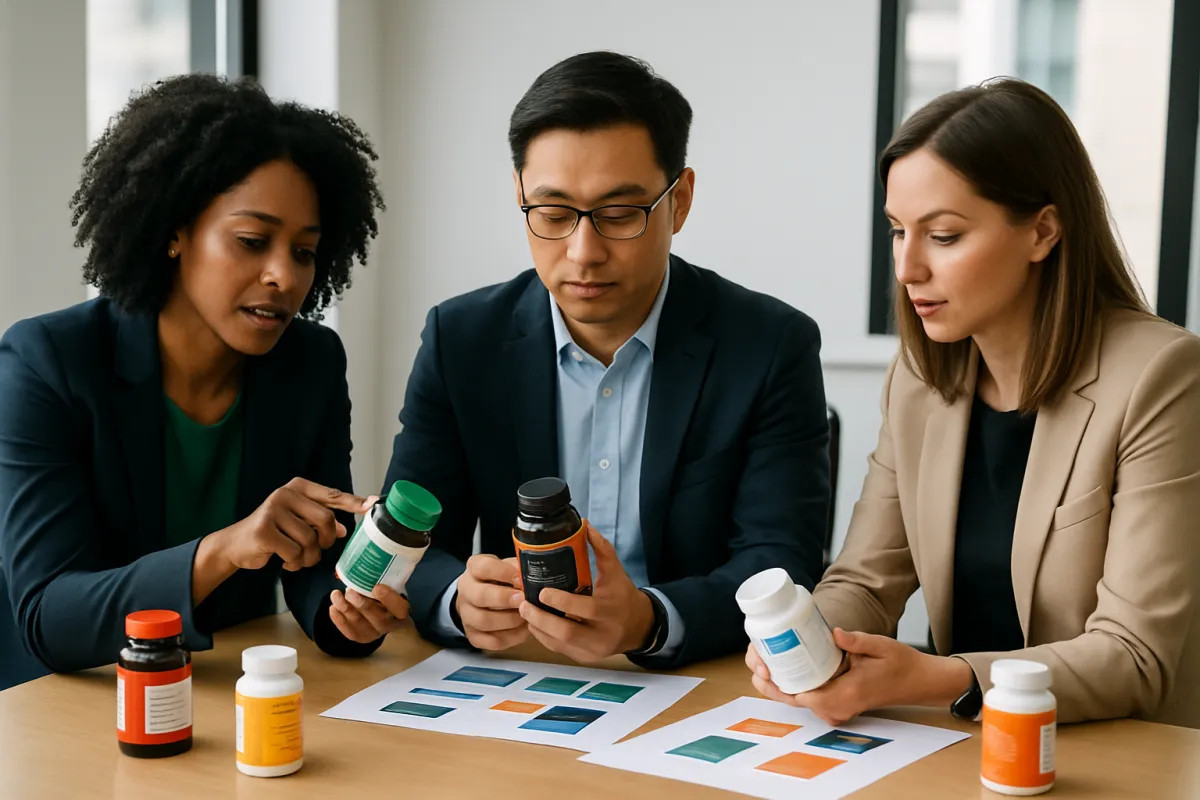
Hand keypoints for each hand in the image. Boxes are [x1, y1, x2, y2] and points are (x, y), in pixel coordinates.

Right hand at [213, 477, 373, 571]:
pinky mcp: (264, 530)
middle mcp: (285, 494)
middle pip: (325, 520)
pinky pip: (294, 552)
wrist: (236, 545)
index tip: (373, 505)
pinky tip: (284, 561)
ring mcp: (273, 510)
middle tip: (318, 550)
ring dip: (308, 557)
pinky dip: (294, 563)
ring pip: (310, 540)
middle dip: (326, 541)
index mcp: (298, 488)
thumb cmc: (274, 532)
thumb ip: (319, 522)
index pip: (332, 495)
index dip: (353, 502)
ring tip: (298, 559)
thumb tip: (343, 529)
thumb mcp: (298, 523)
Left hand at [327, 584, 410, 642]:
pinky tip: (333, 608)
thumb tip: (370, 562)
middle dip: (362, 604)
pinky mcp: (363, 637)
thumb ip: (385, 579)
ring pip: (360, 623)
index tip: (377, 587)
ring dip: (345, 608)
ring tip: (335, 595)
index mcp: (402, 610)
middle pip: (377, 617)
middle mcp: (390, 624)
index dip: (388, 599)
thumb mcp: (391, 586)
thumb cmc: (387, 593)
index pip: (400, 608)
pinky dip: (339, 620)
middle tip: (349, 591)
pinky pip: (350, 632)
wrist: (385, 614)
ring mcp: (376, 633)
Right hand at [455, 554, 528, 650]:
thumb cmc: (501, 580)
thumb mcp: (508, 567)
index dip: (503, 573)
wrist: (482, 599)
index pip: (483, 567)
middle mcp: (465, 591)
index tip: (520, 578)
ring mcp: (466, 615)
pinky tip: (524, 630)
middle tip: (523, 600)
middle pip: (480, 596)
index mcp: (474, 568)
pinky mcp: (473, 636)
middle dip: (505, 599)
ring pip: (484, 621)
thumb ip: (518, 569)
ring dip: (509, 620)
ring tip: (527, 616)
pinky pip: (491, 641)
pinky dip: (511, 637)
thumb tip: (534, 576)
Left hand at [517, 524, 654, 663]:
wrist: (637, 626)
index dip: (561, 602)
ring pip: (559, 644)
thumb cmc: (622, 595)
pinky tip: (534, 624)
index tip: (542, 591)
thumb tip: (585, 526)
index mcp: (611, 610)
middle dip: (541, 619)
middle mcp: (603, 634)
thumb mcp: (616, 571)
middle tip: (524, 604)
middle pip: (568, 632)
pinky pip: (559, 650)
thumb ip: (602, 549)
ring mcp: (593, 649)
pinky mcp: (585, 657)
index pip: (586, 609)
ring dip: (538, 628)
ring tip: (524, 612)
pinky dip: (543, 637)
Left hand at [746, 628, 973, 725]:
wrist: (918, 682)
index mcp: (847, 694)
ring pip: (799, 701)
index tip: (763, 664)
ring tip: (761, 660)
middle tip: (756, 658)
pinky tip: (780, 667)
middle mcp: (839, 707)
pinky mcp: (837, 704)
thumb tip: (835, 632)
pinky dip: (792, 685)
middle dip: (770, 682)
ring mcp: (838, 708)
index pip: (803, 697)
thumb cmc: (901, 664)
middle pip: (794, 701)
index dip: (778, 683)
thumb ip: (857, 641)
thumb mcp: (881, 646)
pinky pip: (809, 699)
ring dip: (778, 684)